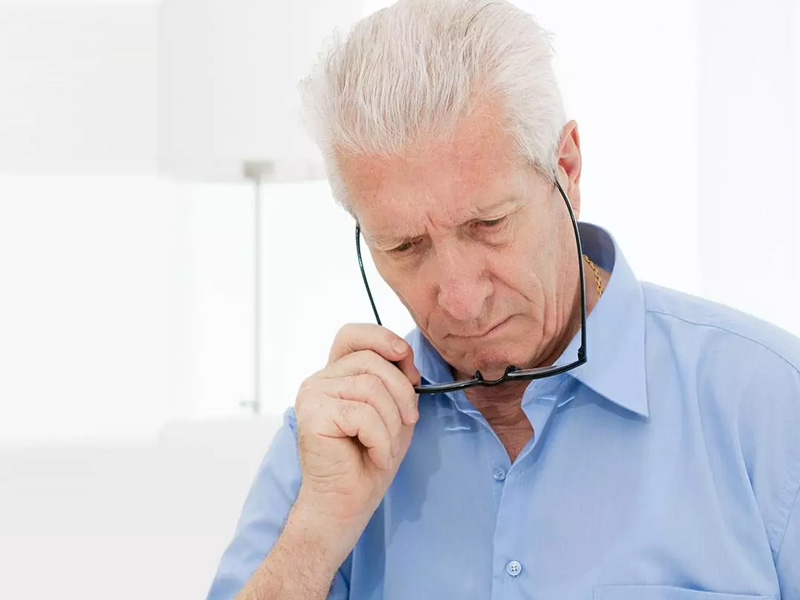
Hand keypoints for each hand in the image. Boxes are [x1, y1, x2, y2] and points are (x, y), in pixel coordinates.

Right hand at [293, 323, 420, 535]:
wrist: (347, 503)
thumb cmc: (370, 458)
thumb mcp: (392, 410)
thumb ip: (396, 379)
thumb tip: (405, 354)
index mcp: (336, 374)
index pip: (352, 335)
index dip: (381, 337)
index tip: (405, 357)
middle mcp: (319, 379)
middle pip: (372, 361)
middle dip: (402, 392)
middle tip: (407, 422)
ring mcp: (312, 395)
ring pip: (371, 388)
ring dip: (391, 423)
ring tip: (385, 447)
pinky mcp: (312, 415)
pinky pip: (363, 415)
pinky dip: (380, 440)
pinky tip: (375, 455)